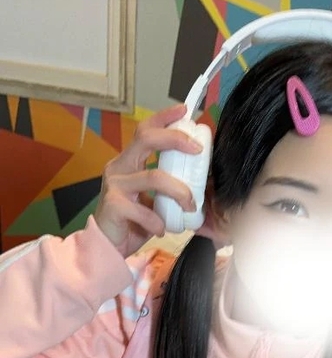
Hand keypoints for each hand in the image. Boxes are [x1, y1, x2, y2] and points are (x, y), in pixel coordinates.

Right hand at [94, 104, 202, 257]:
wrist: (106, 246)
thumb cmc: (132, 223)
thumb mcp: (152, 199)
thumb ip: (167, 186)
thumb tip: (199, 180)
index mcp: (129, 162)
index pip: (145, 130)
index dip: (164, 118)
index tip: (184, 111)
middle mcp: (119, 167)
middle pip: (147, 139)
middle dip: (175, 139)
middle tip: (197, 150)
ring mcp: (115, 185)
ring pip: (154, 177)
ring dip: (180, 192)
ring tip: (190, 206)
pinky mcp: (114, 205)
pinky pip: (145, 211)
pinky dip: (159, 222)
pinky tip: (162, 229)